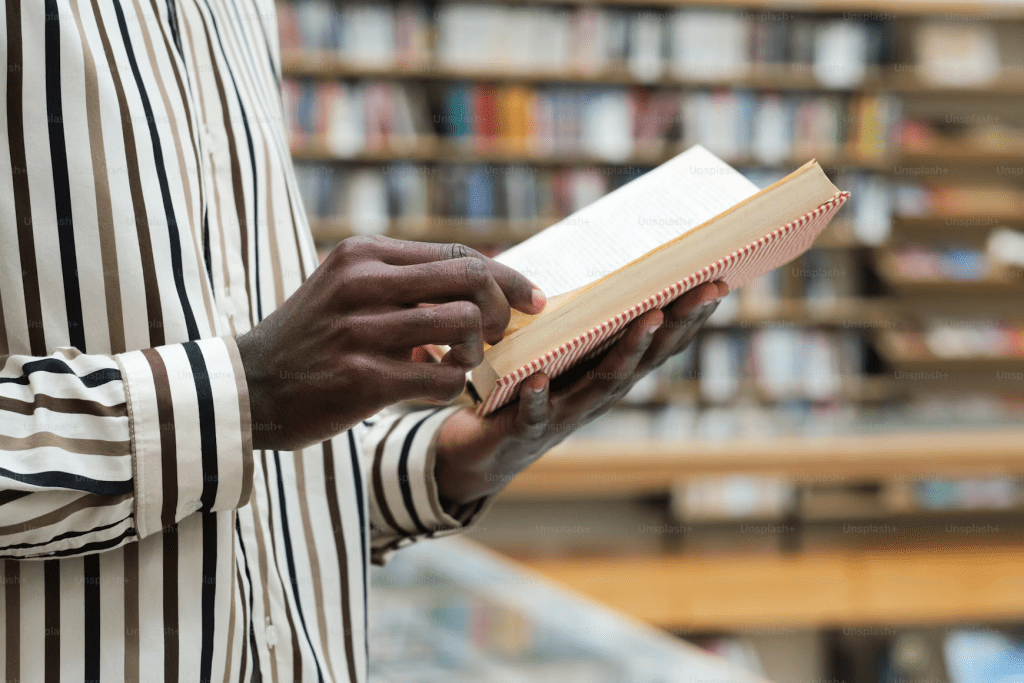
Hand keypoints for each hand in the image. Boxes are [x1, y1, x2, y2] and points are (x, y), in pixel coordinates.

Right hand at [237, 236, 544, 450]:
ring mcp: (361, 330)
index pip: (458, 254)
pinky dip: (451, 386)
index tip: (532, 299)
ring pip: (462, 328)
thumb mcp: (348, 288)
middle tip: (499, 334)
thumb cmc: (312, 338)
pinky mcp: (362, 378)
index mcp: (364, 254)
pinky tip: (432, 387)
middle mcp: (362, 283)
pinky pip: (442, 379)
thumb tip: (486, 282)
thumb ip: (407, 281)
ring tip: (457, 364)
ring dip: (474, 353)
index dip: (507, 277)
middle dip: (500, 309)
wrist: (248, 388)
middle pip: (470, 280)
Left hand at [434, 281, 726, 504]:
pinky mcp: (524, 430)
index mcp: (607, 373)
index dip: (689, 318)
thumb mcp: (558, 354)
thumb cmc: (525, 393)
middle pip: (644, 359)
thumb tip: (599, 267)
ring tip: (650, 319)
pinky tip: (536, 380)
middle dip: (676, 324)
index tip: (718, 282)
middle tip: (705, 290)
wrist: (484, 451)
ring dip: (629, 350)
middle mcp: (596, 395)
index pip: (658, 345)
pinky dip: (536, 398)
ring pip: (603, 383)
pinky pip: (533, 414)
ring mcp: (564, 414)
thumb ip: (579, 323)